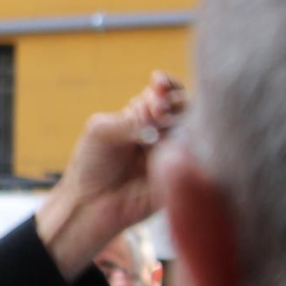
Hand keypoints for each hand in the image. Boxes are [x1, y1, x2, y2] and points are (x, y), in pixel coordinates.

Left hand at [36, 73, 185, 279]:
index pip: (166, 93)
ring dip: (179, 121)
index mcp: (145, 116)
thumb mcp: (101, 131)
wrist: (89, 203)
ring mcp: (175, 153)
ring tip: (160, 124)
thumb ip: (129, 120)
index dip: (167, 85)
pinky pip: (196, 158)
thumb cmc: (92, 165)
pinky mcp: (182, 176)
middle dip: (172, 101)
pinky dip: (188, 147)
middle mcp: (164, 132)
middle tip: (156, 109)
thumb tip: (159, 119)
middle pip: (184, 107)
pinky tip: (173, 146)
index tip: (158, 82)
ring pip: (192, 129)